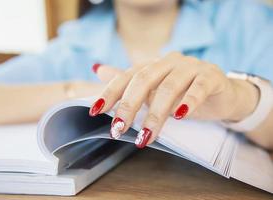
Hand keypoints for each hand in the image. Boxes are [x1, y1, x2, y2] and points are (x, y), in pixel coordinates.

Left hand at [89, 53, 258, 147]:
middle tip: (118, 129)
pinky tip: (180, 115)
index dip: (110, 92)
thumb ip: (129, 83)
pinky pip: (200, 86)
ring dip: (156, 113)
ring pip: (170, 86)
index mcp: (154, 65)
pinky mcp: (212, 76)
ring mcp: (192, 66)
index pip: (127, 76)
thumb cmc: (184, 94)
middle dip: (129, 106)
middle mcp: (170, 61)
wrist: (221, 94)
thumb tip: (98, 70)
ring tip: (147, 135)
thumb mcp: (154, 91)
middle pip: (145, 79)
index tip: (95, 111)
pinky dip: (189, 100)